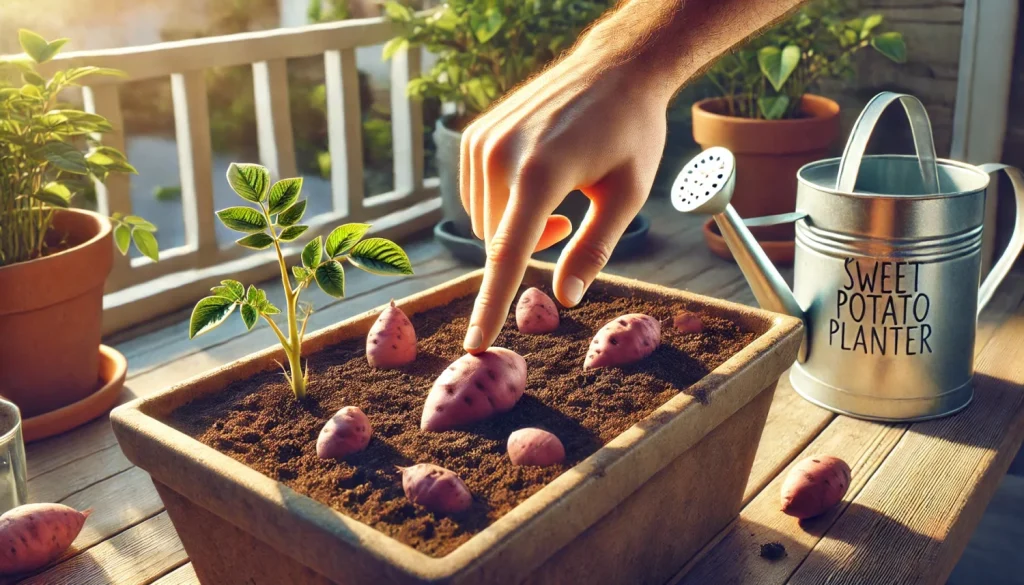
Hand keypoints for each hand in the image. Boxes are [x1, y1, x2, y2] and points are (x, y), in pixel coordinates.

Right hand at [460, 52, 670, 352]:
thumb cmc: (631, 132)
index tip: (475, 342)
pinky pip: (476, 195)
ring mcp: (482, 142)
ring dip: (515, 224)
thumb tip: (564, 298)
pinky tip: (534, 176)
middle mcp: (500, 156)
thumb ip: (593, 249)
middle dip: (530, 246)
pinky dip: (502, 202)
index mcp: (539, 173)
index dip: (491, 305)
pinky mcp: (475, 135)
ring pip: (484, 221)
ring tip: (557, 192)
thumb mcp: (627, 195)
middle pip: (497, 241)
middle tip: (569, 220)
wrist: (614, 68)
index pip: (506, 255)